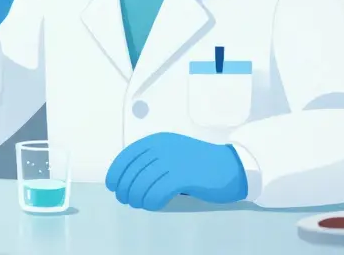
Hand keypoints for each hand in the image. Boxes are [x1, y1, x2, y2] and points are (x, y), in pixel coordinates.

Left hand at [105, 133, 247, 210]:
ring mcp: (173, 161)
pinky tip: (153, 204)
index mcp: (158, 140)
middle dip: (125, 189)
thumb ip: (152, 160)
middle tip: (127, 199)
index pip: (126, 156)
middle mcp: (163, 147)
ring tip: (140, 203)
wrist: (230, 166)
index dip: (116, 173)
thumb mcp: (172, 152)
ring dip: (137, 198)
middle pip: (131, 172)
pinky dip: (151, 202)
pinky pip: (156, 193)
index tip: (113, 186)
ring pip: (141, 184)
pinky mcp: (183, 176)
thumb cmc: (199, 163)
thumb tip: (127, 178)